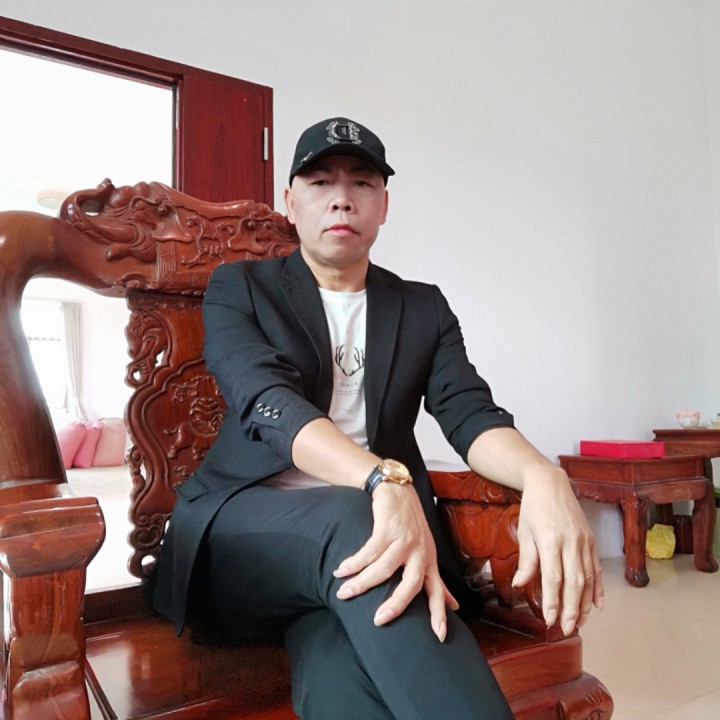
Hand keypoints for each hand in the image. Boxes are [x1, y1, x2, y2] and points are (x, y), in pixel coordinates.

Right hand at [333, 483, 457, 641]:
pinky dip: (354, 562)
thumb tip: (453, 606)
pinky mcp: (387, 528)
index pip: (437, 590)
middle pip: (411, 583)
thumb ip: (435, 580)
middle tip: (379, 619)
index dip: (439, 613)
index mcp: (428, 561)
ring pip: (384, 568)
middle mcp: (419, 552)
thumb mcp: (427, 551)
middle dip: (397, 603)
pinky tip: (341, 570)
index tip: (440, 636)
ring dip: (362, 582)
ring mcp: (403, 540)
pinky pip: (369, 551)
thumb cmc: (412, 525)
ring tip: (344, 594)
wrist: (399, 490)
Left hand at [512, 465, 603, 634]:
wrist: (551, 483)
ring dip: (584, 603)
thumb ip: (526, 560)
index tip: (549, 620)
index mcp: (551, 540)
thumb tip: (520, 585)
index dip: (553, 601)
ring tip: (579, 622)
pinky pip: (596, 568)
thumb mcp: (525, 531)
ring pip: (588, 578)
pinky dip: (598, 588)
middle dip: (570, 609)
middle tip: (565, 629)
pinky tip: (596, 605)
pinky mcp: (591, 540)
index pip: (554, 578)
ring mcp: (584, 541)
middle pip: (574, 582)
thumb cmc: (534, 508)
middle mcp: (571, 542)